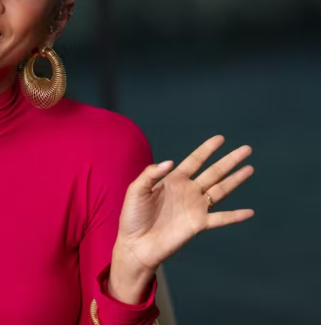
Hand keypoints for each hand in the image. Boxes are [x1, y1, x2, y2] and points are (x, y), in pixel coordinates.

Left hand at [108, 135, 253, 301]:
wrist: (136, 244)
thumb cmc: (133, 216)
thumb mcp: (136, 190)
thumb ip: (150, 174)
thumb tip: (171, 162)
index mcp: (173, 180)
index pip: (194, 161)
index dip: (207, 149)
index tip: (221, 138)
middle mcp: (188, 191)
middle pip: (214, 172)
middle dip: (229, 160)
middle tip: (246, 149)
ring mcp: (195, 207)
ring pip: (220, 190)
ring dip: (236, 180)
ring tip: (250, 168)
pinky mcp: (198, 224)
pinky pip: (221, 219)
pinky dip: (235, 216)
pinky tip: (250, 212)